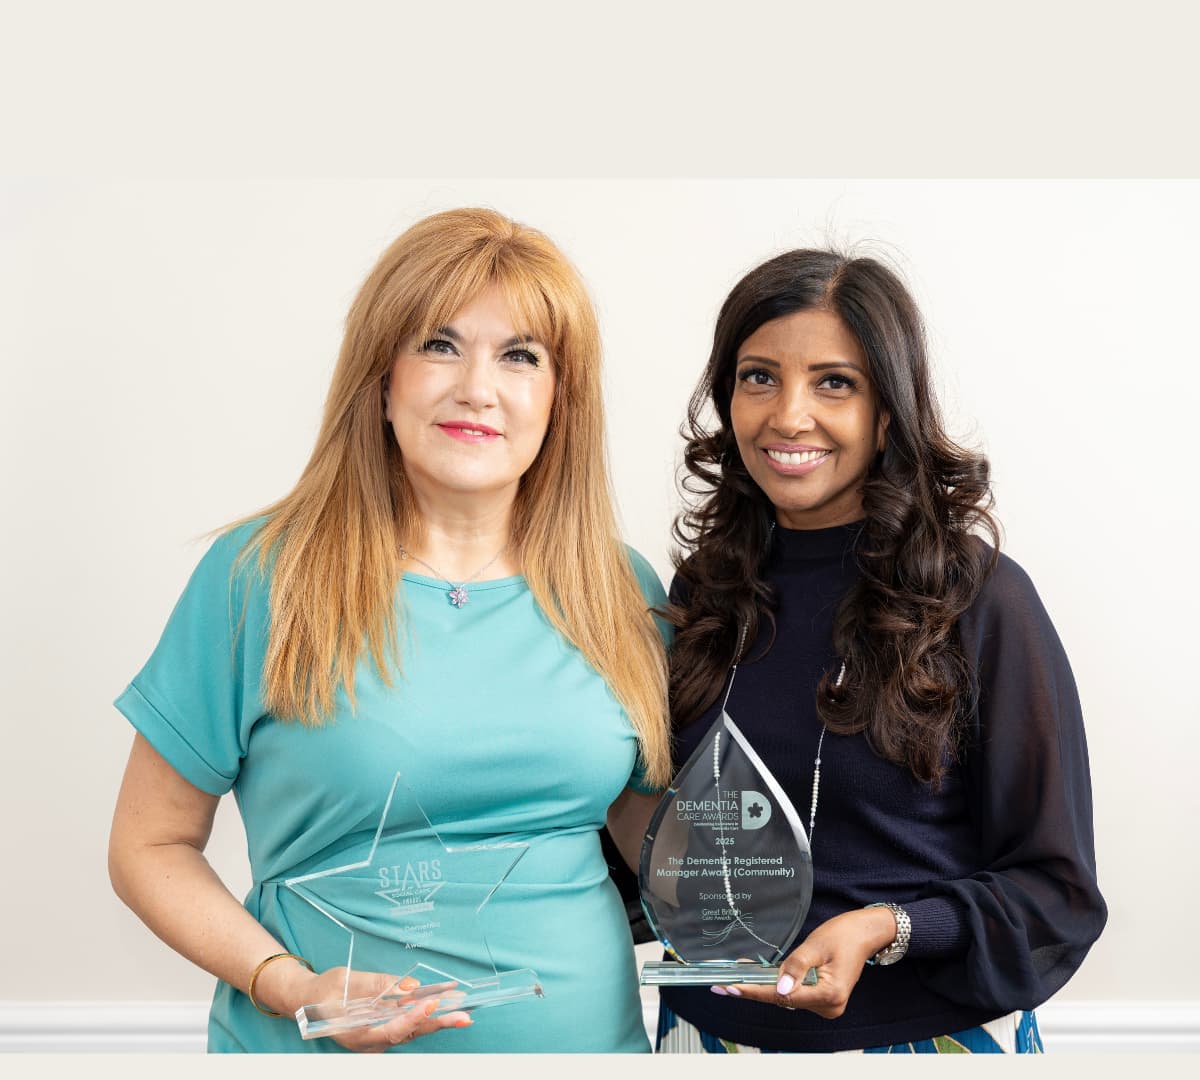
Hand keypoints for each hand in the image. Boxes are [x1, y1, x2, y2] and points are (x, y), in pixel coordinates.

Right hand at [258, 960, 472, 1051]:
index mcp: (358, 1035)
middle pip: (410, 1033)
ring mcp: (378, 1038)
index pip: (393, 1030)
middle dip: (438, 1024)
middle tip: (465, 1017)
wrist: (307, 1001)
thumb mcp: (346, 982)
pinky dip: (426, 1014)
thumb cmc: (323, 991)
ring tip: (462, 1010)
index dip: (414, 1018)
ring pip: (412, 1030)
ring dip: (437, 1020)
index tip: (432, 1004)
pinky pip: (407, 1023)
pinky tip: (443, 1003)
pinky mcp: (383, 1029)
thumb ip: (378, 985)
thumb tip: (411, 986)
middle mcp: (371, 1042)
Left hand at [728, 907, 895, 1018]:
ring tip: (741, 973)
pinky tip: (763, 974)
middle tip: (724, 982)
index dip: (753, 992)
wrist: (864, 933)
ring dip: (767, 985)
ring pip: (788, 997)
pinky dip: (780, 984)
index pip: (783, 996)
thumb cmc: (842, 935)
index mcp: (829, 995)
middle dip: (756, 988)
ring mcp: (827, 1006)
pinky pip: (796, 994)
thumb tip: (779, 988)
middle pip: (783, 999)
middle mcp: (829, 1007)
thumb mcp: (815, 946)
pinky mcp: (823, 1000)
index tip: (729, 989)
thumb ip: (796, 967)